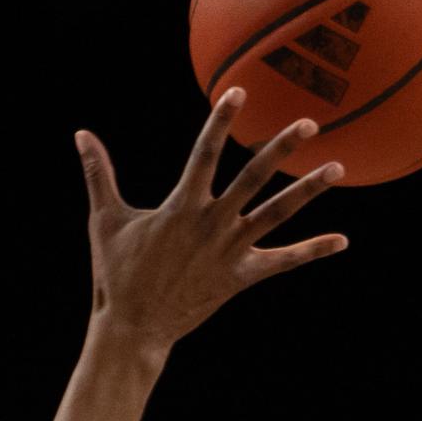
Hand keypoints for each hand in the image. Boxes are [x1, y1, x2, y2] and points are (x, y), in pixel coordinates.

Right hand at [75, 90, 348, 352]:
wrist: (133, 328)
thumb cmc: (116, 274)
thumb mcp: (104, 220)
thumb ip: (98, 173)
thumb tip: (80, 134)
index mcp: (181, 206)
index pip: (205, 153)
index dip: (222, 122)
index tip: (239, 92)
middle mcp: (211, 224)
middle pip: (253, 178)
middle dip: (280, 148)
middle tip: (308, 121)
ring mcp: (229, 251)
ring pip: (276, 214)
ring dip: (307, 190)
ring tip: (337, 167)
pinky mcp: (239, 278)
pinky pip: (282, 262)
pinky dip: (311, 251)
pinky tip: (341, 241)